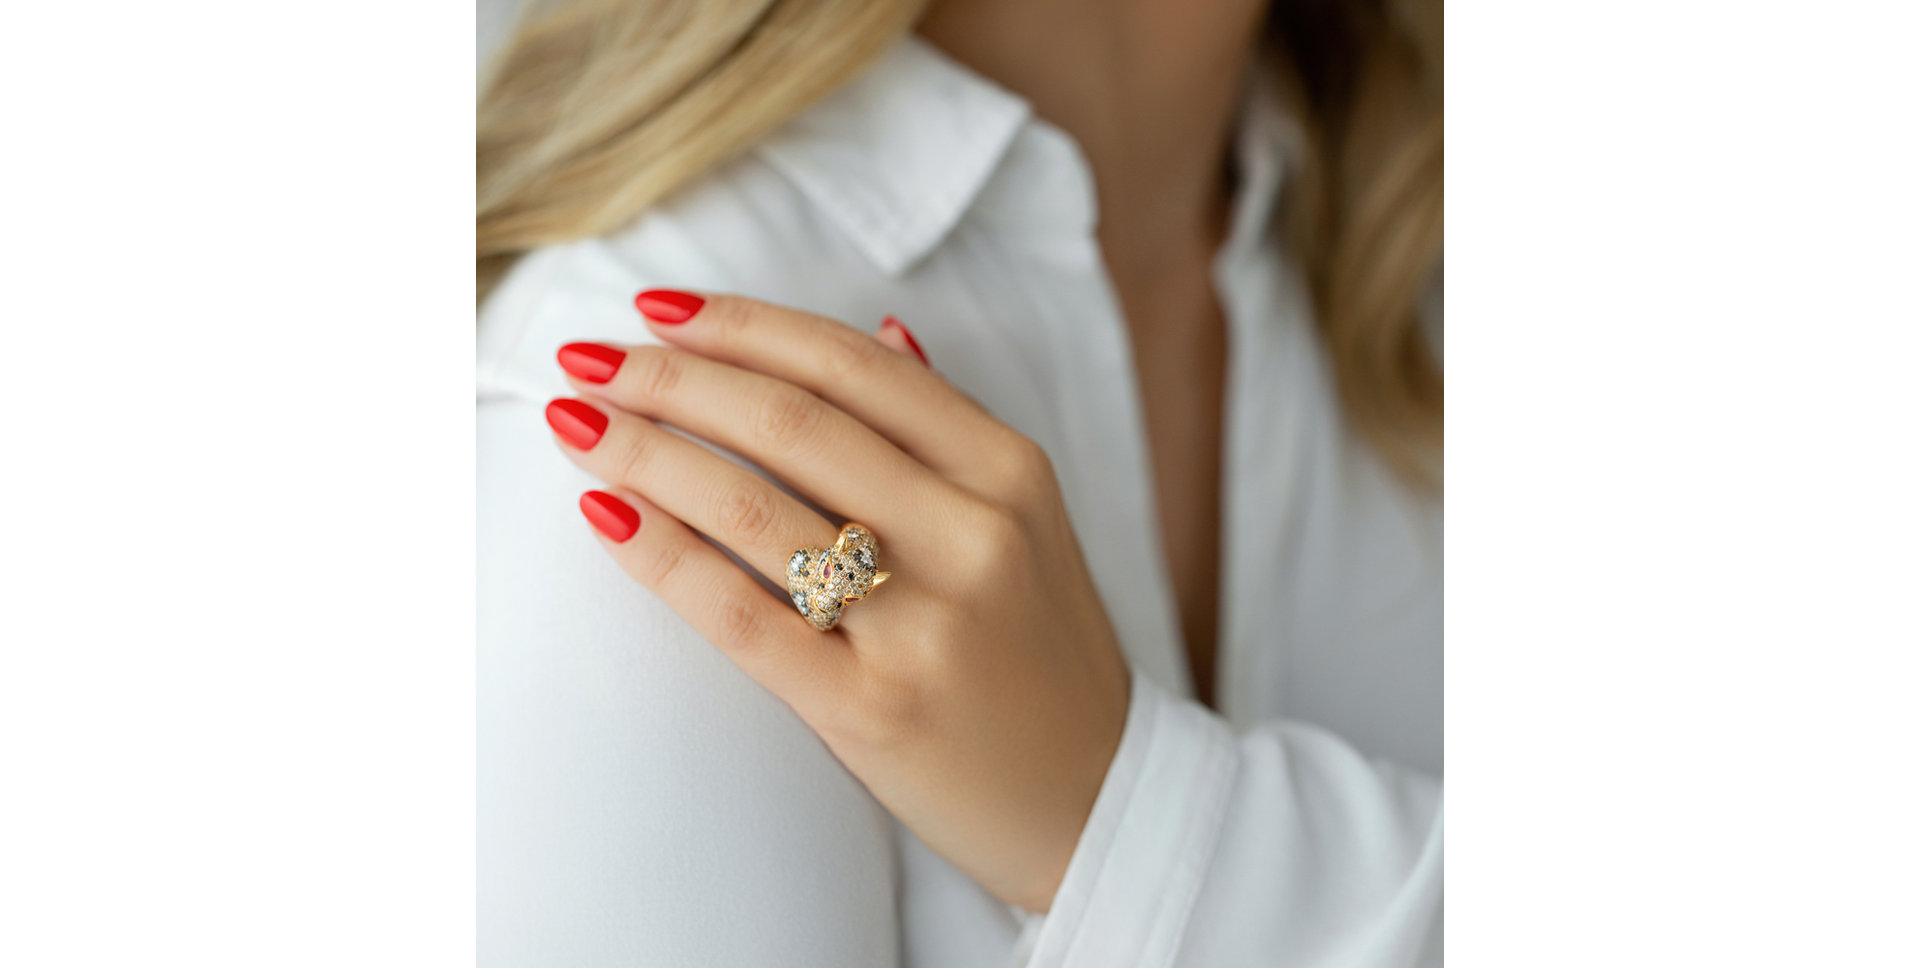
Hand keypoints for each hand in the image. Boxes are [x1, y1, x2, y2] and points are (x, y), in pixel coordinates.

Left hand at [544, 290, 1131, 910]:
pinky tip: (607, 516)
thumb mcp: (1030, 523)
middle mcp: (974, 533)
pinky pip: (742, 615)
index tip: (654, 305)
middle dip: (669, 379)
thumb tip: (881, 331)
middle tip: (585, 357)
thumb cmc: (1041, 653)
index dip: (740, 324)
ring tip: (575, 424)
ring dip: (644, 453)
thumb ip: (950, 429)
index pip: (849, 367)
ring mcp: (926, 625)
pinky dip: (663, 556)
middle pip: (790, 424)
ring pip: (754, 509)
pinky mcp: (874, 709)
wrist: (1095, 799)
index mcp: (1008, 471)